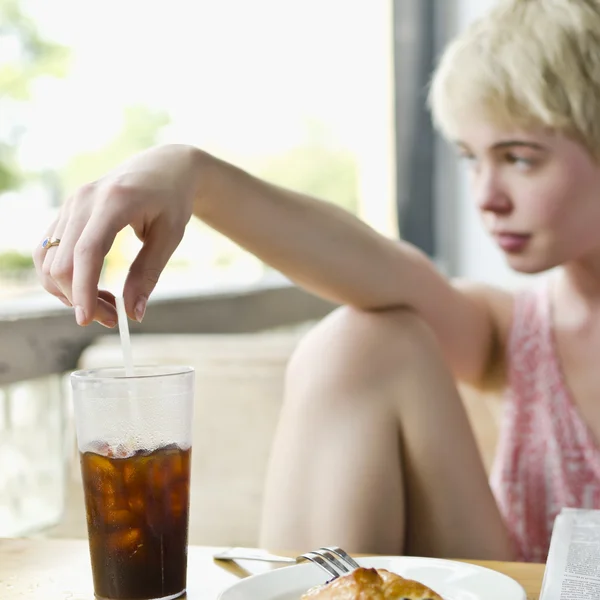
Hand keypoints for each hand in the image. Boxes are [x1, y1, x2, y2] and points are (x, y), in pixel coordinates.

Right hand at [33, 144, 202, 326]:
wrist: (164, 167)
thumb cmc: (172, 200)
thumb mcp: (170, 237)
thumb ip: (148, 273)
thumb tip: (133, 313)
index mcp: (113, 202)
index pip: (86, 252)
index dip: (83, 289)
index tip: (87, 319)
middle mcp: (83, 200)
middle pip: (61, 262)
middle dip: (79, 298)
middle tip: (112, 318)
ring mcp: (70, 204)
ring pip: (48, 260)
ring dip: (69, 290)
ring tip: (106, 302)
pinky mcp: (66, 212)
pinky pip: (50, 252)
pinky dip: (65, 277)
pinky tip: (92, 286)